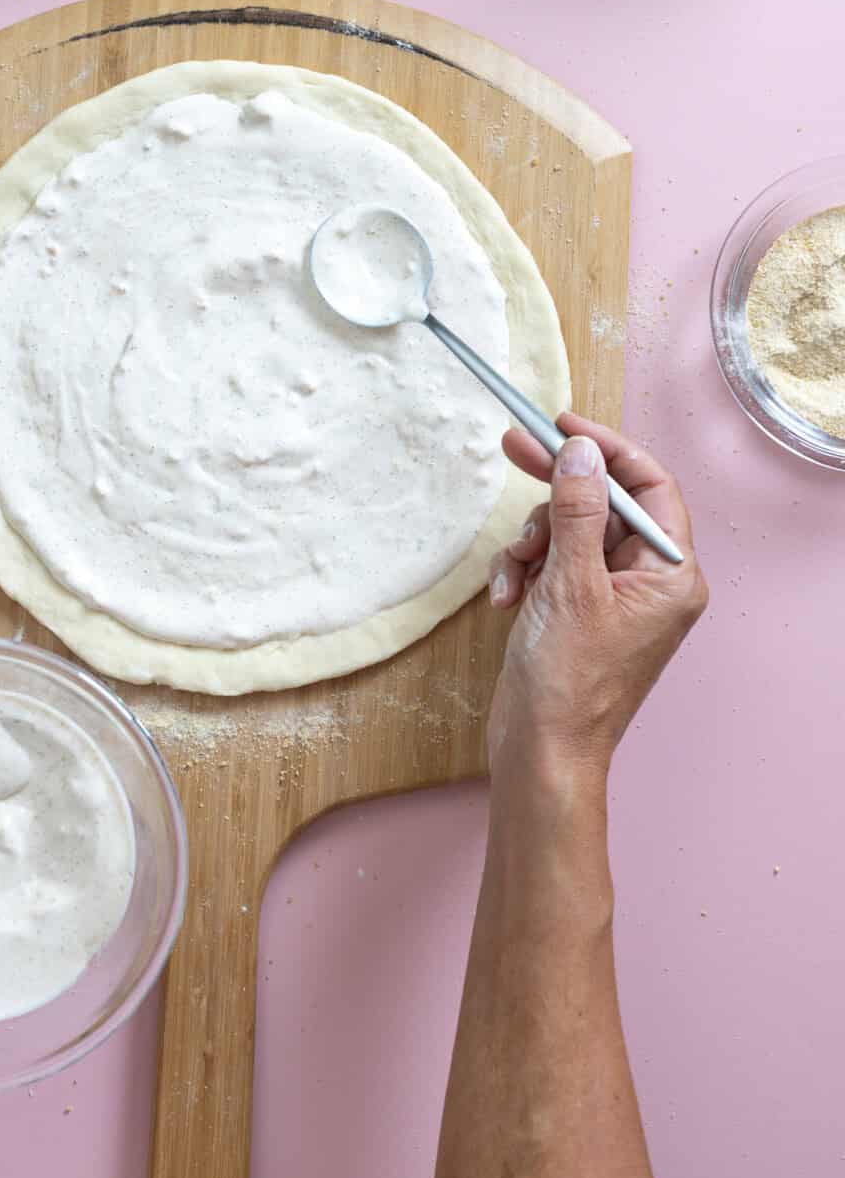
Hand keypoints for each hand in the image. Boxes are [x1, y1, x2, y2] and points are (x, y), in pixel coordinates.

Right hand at [485, 413, 707, 784]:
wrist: (540, 753)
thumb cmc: (569, 683)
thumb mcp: (571, 584)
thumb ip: (578, 510)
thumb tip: (582, 451)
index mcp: (670, 574)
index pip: (649, 486)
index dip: (607, 449)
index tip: (562, 424)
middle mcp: (648, 581)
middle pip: (602, 503)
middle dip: (556, 486)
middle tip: (514, 446)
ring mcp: (610, 597)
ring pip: (568, 530)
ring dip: (532, 541)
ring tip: (516, 572)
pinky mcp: (576, 610)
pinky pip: (549, 563)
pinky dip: (523, 571)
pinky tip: (507, 598)